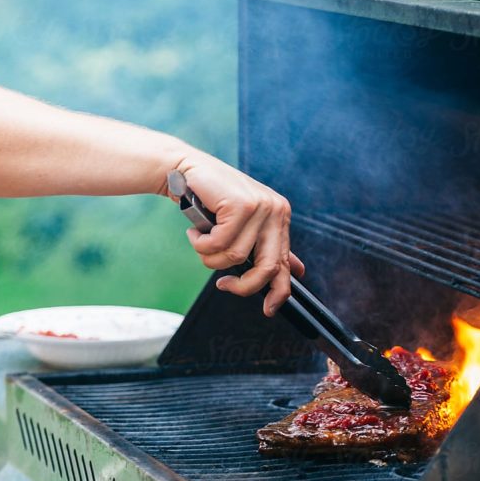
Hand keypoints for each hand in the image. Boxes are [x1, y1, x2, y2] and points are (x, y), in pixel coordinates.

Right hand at [168, 153, 304, 316]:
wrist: (184, 171)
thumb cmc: (211, 200)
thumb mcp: (244, 224)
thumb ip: (266, 246)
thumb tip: (295, 272)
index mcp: (280, 217)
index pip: (285, 263)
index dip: (278, 291)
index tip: (268, 309)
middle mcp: (276, 210)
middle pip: (267, 267)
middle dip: (244, 285)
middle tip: (224, 285)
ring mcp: (260, 207)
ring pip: (235, 257)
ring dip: (210, 257)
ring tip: (201, 241)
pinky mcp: (241, 205)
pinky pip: (219, 244)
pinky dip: (201, 243)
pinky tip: (195, 231)